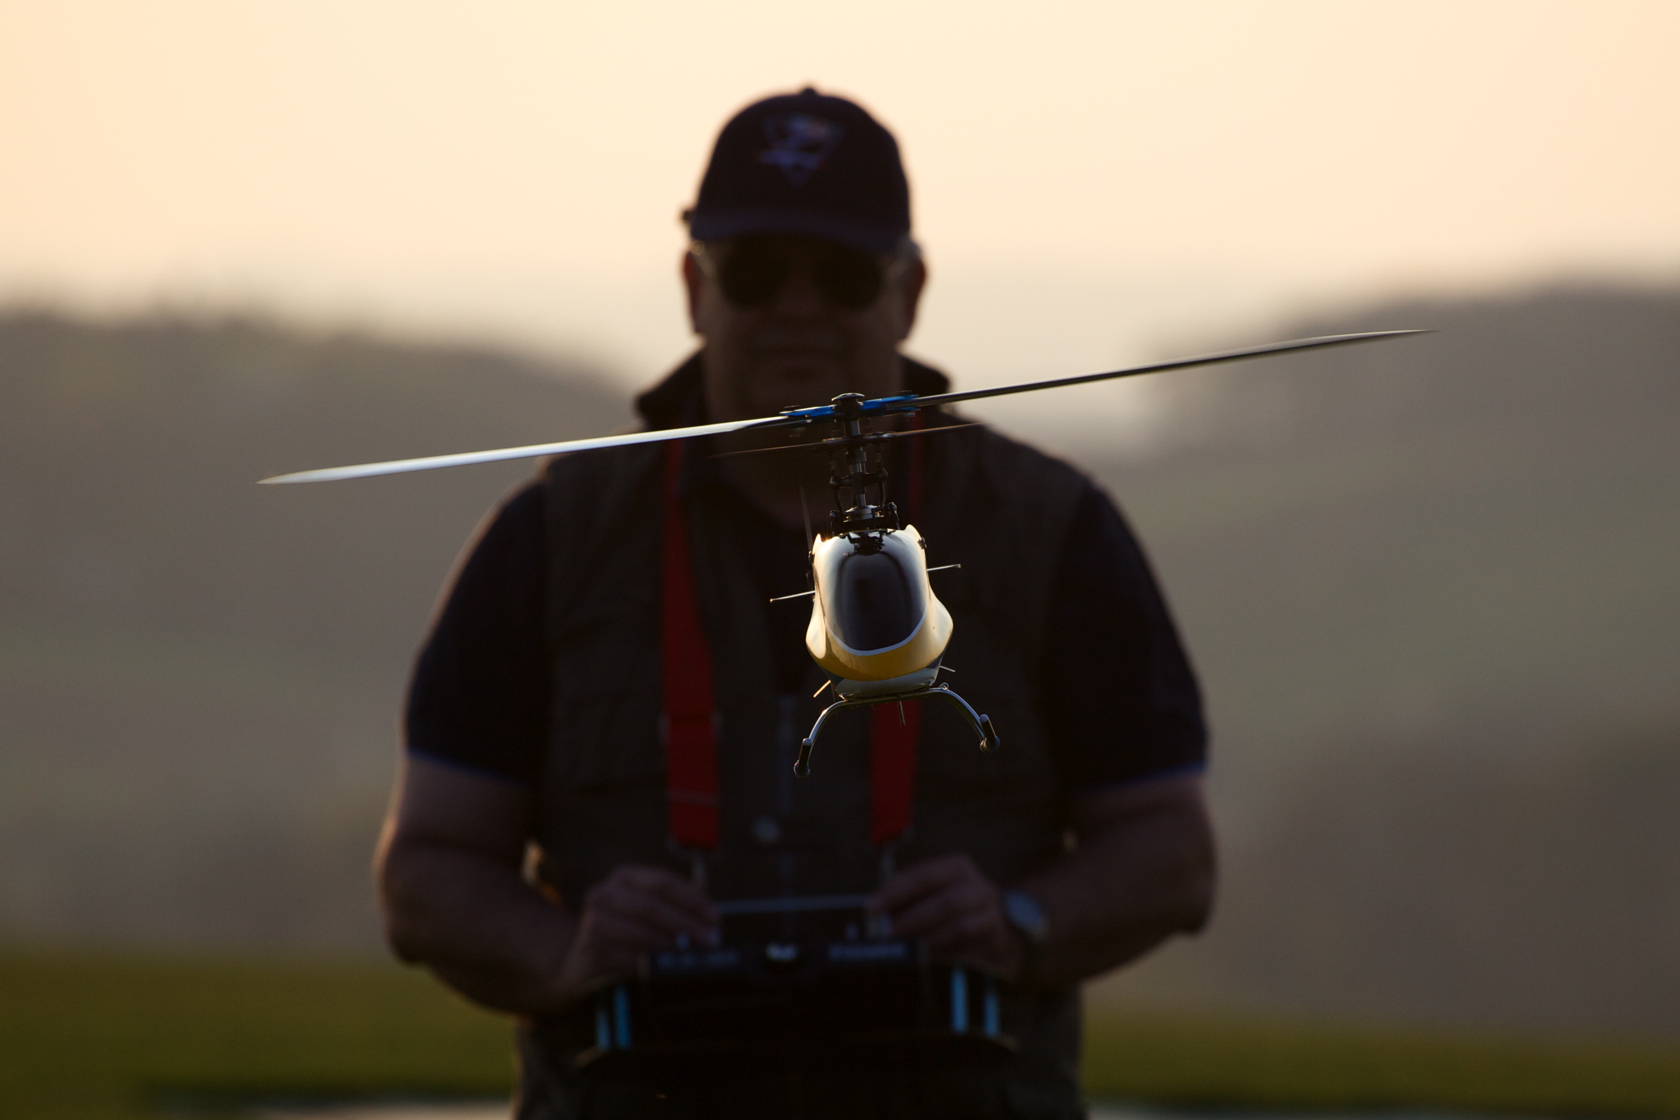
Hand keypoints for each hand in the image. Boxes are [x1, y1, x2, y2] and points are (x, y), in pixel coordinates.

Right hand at [550, 865, 716, 1004]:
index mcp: (625, 876)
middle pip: (653, 905)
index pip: (663, 881)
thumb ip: (677, 911)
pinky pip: (627, 955)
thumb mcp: (648, 914)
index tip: (715, 917)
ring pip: (641, 930)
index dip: (692, 899)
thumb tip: (712, 924)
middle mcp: (606, 891)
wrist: (579, 961)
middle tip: (708, 941)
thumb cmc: (625, 934)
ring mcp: (593, 916)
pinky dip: (649, 963)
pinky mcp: (589, 944)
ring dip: (670, 945)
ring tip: (690, 955)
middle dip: (685, 924)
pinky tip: (664, 968)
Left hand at [869, 854, 1024, 978]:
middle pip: (946, 903)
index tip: (871, 908)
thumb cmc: (954, 906)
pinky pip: (971, 953)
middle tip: (889, 936)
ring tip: (907, 952)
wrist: (1000, 926)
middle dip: (913, 920)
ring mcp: (993, 916)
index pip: (924, 875)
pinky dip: (947, 959)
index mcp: (958, 868)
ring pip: (960, 929)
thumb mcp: (933, 892)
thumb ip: (906, 899)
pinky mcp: (998, 944)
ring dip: (929, 942)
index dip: (895, 891)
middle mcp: (980, 888)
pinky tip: (929, 965)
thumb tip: (874, 915)